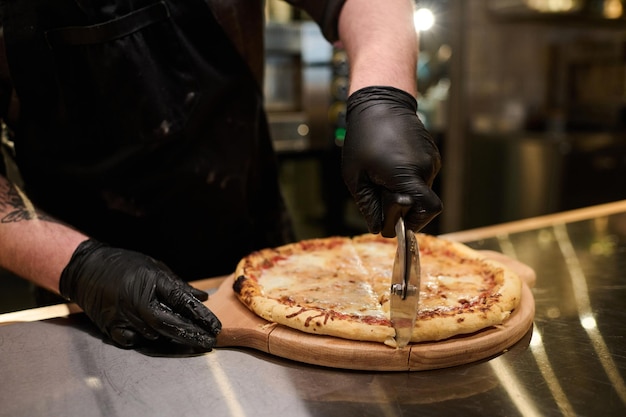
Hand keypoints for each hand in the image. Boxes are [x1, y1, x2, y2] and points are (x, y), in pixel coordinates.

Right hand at [60, 240, 221, 349]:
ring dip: (173, 339)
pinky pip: (135, 340)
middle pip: (170, 324)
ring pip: (155, 335)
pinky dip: (148, 340)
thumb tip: (202, 298)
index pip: (182, 302)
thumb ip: (178, 285)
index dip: (201, 316)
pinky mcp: (111, 328)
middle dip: (192, 335)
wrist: (87, 269)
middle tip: (210, 342)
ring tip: (191, 339)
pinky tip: (158, 337)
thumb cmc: (124, 265)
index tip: (215, 326)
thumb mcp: (155, 268)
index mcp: (151, 282)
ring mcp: (123, 316)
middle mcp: (138, 301)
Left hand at [341, 86, 442, 235]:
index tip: (396, 223)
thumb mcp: (356, 176)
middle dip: (403, 206)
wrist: (380, 102)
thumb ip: (368, 205)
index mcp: (407, 174)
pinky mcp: (432, 154)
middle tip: (380, 193)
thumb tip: (378, 228)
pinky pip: (422, 176)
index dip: (413, 223)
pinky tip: (391, 165)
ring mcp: (432, 160)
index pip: (427, 211)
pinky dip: (408, 179)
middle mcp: (426, 168)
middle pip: (421, 203)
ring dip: (405, 191)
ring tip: (383, 174)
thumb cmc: (363, 137)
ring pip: (422, 190)